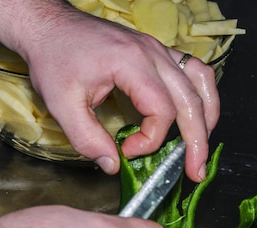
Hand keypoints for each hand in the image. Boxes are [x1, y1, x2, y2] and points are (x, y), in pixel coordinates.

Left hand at [21, 8, 218, 181]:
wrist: (50, 27)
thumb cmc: (54, 58)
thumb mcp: (62, 104)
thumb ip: (87, 139)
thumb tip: (113, 166)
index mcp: (130, 63)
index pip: (161, 110)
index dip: (151, 140)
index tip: (129, 151)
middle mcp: (152, 52)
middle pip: (190, 100)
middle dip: (197, 140)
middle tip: (195, 171)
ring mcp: (157, 49)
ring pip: (200, 82)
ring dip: (207, 117)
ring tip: (201, 147)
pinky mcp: (155, 51)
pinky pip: (192, 70)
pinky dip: (200, 95)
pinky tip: (196, 115)